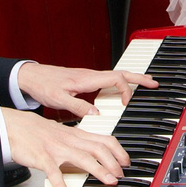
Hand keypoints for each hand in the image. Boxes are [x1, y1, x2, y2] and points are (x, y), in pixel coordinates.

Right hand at [0, 109, 128, 186]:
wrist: (13, 125)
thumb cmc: (37, 131)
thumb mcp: (62, 134)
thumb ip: (78, 142)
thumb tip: (93, 152)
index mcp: (76, 135)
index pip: (104, 139)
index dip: (118, 151)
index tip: (126, 162)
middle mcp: (69, 140)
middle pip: (98, 148)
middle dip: (113, 162)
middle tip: (121, 175)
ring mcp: (56, 148)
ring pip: (82, 157)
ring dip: (98, 170)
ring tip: (108, 182)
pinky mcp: (42, 157)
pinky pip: (53, 172)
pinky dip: (61, 186)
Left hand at [16, 62, 160, 115]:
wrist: (31, 77)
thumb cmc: (43, 85)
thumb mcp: (58, 99)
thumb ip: (77, 106)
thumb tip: (96, 113)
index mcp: (87, 79)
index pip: (116, 79)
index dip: (125, 90)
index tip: (127, 103)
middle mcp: (90, 75)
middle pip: (121, 73)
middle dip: (139, 77)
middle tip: (154, 83)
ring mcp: (89, 76)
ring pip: (116, 75)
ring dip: (132, 79)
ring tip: (145, 84)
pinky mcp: (85, 79)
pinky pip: (108, 79)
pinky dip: (120, 82)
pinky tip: (121, 89)